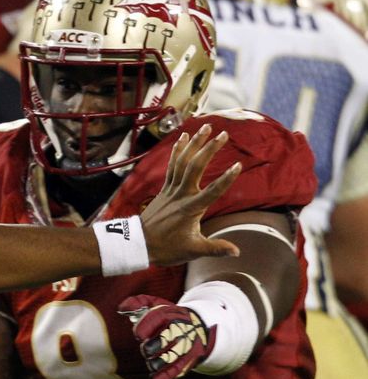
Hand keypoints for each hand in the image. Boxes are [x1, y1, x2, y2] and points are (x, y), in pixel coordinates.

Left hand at [119, 294, 215, 378]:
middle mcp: (179, 329)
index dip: (145, 327)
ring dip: (158, 362)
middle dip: (153, 346)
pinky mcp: (189, 360)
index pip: (157, 318)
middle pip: (165, 338)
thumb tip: (121, 308)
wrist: (199, 325)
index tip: (138, 334)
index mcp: (170, 314)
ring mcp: (185, 345)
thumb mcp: (156, 304)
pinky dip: (165, 377)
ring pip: (171, 356)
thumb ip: (138, 303)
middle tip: (146, 349)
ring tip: (151, 364)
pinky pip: (177, 370)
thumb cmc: (170, 316)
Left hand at [141, 124, 241, 265]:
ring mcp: (171, 189)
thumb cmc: (166, 248)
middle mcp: (181, 195)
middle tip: (224, 134)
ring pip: (183, 161)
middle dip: (210, 149)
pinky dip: (178, 150)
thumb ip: (215, 248)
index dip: (226, 179)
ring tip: (206, 126)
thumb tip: (237, 251)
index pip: (213, 191)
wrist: (138, 244)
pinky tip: (184, 137)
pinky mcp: (164, 188)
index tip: (238, 165)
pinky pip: (172, 165)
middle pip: (196, 167)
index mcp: (191, 208)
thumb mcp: (193, 250)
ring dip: (194, 143)